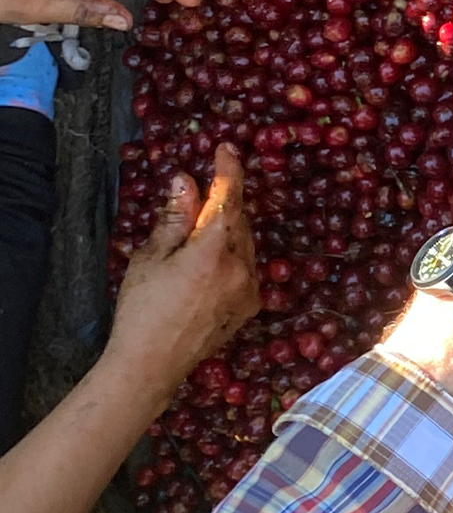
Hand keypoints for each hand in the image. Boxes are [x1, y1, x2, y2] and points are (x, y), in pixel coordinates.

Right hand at [108, 145, 258, 395]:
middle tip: (202, 193)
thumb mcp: (151, 258)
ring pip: (245, 243)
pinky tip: (210, 264)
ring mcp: (250, 287)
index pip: (227, 198)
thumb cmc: (141, 309)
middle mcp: (241, 266)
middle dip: (223, 203)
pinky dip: (233, 256)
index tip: (227, 148)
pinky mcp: (251, 305)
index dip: (228, 170)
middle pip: (238, 220)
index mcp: (213, 251)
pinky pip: (247, 267)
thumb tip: (186, 182)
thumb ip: (174, 218)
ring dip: (228, 230)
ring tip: (199, 233)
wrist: (151, 364)